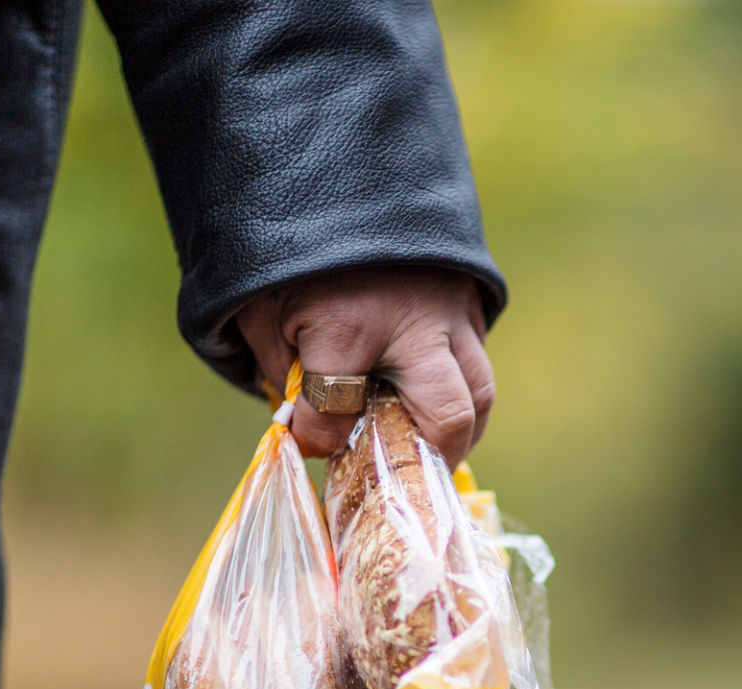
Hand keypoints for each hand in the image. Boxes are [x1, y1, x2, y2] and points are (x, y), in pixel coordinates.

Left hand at [235, 266, 493, 465]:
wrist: (339, 162)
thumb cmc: (290, 242)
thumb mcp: (260, 302)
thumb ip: (283, 368)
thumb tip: (311, 426)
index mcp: (347, 323)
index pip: (338, 414)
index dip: (316, 437)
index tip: (307, 436)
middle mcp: (413, 324)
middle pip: (448, 416)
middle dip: (428, 456)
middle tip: (403, 474)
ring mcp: (452, 311)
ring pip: (481, 393)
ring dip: (460, 432)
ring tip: (428, 449)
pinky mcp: (471, 299)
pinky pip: (479, 360)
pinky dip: (464, 392)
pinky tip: (433, 401)